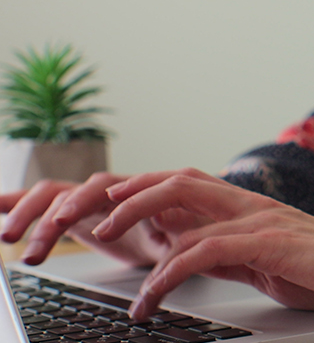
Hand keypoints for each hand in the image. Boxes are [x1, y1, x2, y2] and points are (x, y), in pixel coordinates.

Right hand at [0, 172, 201, 265]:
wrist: (182, 233)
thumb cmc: (183, 232)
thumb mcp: (183, 233)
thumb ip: (172, 226)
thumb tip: (163, 217)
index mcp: (132, 188)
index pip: (105, 187)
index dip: (90, 204)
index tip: (89, 230)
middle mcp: (104, 189)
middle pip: (71, 191)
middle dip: (54, 211)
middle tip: (47, 233)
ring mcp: (84, 199)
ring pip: (49, 197)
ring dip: (28, 215)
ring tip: (10, 239)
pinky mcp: (71, 213)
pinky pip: (38, 203)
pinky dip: (12, 202)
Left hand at [95, 169, 313, 318]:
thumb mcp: (268, 262)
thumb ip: (230, 253)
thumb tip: (189, 257)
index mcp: (250, 207)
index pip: (186, 184)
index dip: (143, 187)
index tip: (106, 204)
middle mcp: (251, 205)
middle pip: (177, 181)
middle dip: (128, 194)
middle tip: (91, 218)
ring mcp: (261, 220)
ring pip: (184, 206)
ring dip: (136, 225)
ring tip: (106, 248)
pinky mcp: (271, 243)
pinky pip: (207, 250)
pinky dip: (171, 271)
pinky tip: (154, 294)